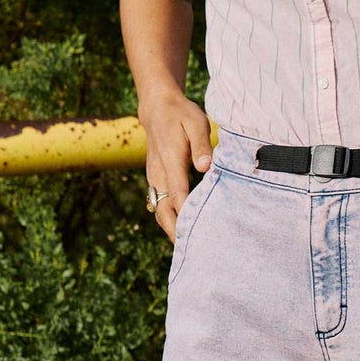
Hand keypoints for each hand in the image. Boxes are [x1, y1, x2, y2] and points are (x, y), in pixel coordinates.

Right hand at [139, 91, 212, 242]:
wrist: (157, 108)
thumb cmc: (181, 115)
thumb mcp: (196, 122)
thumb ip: (201, 145)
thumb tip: (205, 167)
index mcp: (170, 161)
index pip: (178, 195)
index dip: (187, 216)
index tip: (197, 235)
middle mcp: (158, 173)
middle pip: (164, 211)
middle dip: (177, 232)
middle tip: (193, 253)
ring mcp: (154, 178)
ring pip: (160, 211)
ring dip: (172, 229)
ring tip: (190, 249)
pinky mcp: (155, 180)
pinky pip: (160, 205)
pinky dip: (170, 220)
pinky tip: (184, 231)